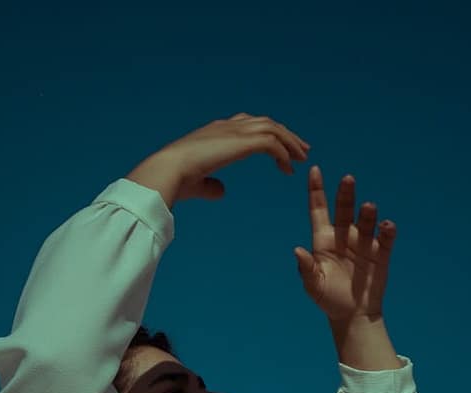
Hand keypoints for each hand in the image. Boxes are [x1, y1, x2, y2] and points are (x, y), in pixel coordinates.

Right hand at [128, 113, 310, 205]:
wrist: (168, 170)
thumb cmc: (176, 179)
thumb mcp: (197, 182)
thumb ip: (210, 185)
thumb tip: (222, 191)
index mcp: (216, 131)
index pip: (247, 125)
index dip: (265, 135)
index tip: (279, 149)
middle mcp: (227, 126)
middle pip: (265, 123)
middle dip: (285, 135)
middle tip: (301, 150)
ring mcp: (234, 131)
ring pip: (273, 129)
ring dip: (290, 142)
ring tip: (301, 158)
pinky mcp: (241, 141)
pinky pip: (271, 143)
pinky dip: (283, 154)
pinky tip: (288, 169)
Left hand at [294, 165, 396, 322]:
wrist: (352, 315)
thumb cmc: (328, 299)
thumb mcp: (313, 286)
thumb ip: (306, 268)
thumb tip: (297, 250)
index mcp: (324, 240)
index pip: (319, 209)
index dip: (316, 190)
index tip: (314, 170)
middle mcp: (344, 236)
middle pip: (344, 208)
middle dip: (346, 193)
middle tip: (348, 179)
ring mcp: (363, 242)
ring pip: (366, 220)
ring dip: (367, 212)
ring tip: (368, 207)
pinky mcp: (380, 253)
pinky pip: (385, 237)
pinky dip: (387, 230)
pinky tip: (386, 225)